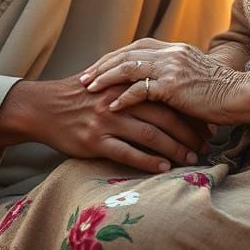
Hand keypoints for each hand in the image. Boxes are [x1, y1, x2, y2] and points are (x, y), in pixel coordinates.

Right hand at [0, 74, 205, 174]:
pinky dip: (148, 162)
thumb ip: (134, 82)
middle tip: (206, 145)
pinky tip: (164, 169)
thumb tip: (166, 88)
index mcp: (125, 83)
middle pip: (164, 116)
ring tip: (192, 159)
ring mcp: (106, 121)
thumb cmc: (80, 95)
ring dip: (175, 149)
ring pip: (150, 136)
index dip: (188, 110)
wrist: (43, 107)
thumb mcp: (108, 80)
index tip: (206, 122)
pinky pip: (127, 154)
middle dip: (189, 132)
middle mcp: (119, 100)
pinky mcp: (94, 141)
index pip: (166, 96)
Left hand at [80, 38, 242, 122]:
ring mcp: (171, 67)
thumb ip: (176, 75)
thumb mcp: (196, 76)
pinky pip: (140, 89)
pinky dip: (123, 97)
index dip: (115, 57)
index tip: (98, 67)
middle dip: (102, 65)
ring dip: (106, 78)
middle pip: (127, 53)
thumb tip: (158, 85)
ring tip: (89, 89)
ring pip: (128, 67)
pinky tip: (111, 106)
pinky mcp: (173, 85)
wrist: (241, 96)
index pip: (136, 46)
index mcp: (175, 49)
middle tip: (83, 78)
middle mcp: (171, 53)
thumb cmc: (221, 93)